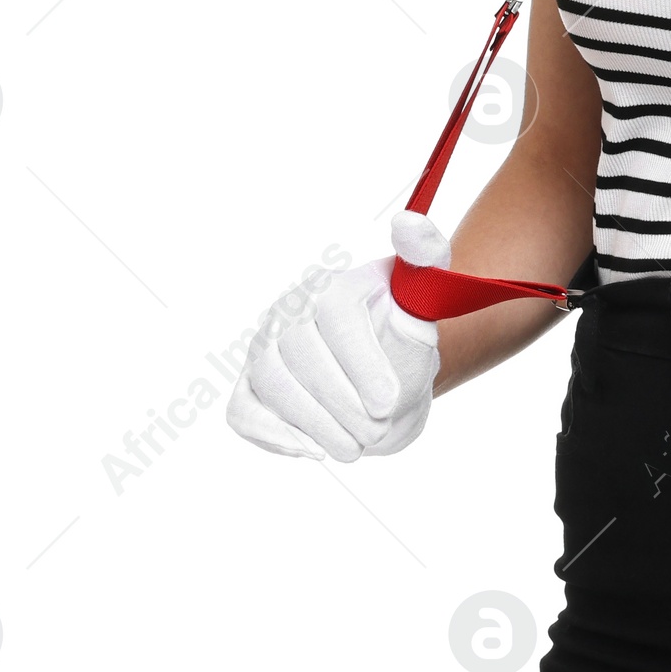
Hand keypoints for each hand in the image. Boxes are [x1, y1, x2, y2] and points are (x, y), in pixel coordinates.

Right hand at [226, 214, 448, 461]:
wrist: (383, 370)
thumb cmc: (402, 331)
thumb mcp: (426, 296)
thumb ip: (427, 257)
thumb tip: (409, 223)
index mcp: (330, 284)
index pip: (336, 316)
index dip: (361, 363)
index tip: (388, 402)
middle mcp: (288, 309)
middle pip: (300, 352)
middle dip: (341, 401)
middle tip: (375, 429)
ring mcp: (262, 347)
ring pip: (271, 383)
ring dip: (314, 423)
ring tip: (354, 446)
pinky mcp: (248, 385)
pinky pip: (243, 411)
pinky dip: (274, 435)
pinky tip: (314, 448)